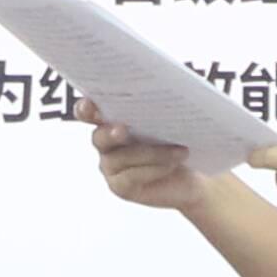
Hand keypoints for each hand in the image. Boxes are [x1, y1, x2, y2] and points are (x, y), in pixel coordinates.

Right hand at [74, 103, 215, 213]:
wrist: (191, 177)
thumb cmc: (179, 141)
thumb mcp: (171, 120)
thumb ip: (159, 107)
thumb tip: (166, 89)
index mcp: (111, 118)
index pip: (88, 112)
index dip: (85, 108)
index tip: (90, 104)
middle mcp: (105, 142)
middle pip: (99, 137)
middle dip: (110, 132)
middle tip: (123, 129)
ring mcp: (110, 166)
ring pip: (122, 158)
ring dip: (152, 152)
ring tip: (179, 149)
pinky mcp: (120, 187)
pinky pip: (132, 176)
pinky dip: (155, 168)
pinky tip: (173, 163)